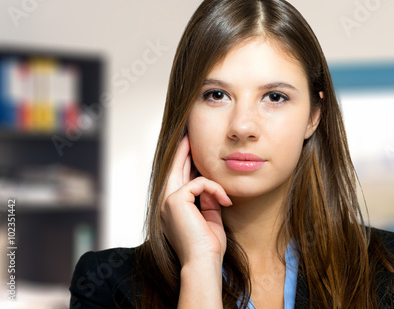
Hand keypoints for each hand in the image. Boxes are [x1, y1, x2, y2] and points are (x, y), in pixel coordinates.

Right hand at [160, 134, 231, 266]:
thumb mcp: (210, 217)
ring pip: (184, 171)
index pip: (178, 177)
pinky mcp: (175, 200)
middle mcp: (165, 202)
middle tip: (190, 135)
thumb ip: (207, 199)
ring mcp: (167, 200)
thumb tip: (209, 184)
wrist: (204, 262)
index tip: (193, 148)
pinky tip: (225, 201)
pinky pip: (199, 182)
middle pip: (175, 168)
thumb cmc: (208, 245)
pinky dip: (215, 189)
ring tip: (218, 173)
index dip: (184, 160)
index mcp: (173, 207)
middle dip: (184, 150)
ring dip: (207, 173)